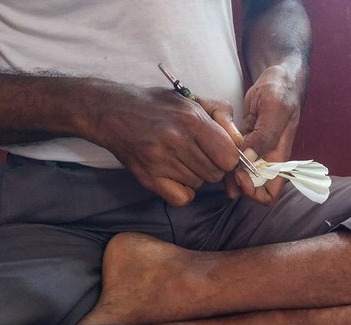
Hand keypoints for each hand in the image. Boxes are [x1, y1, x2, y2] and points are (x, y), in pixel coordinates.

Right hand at [87, 84, 242, 205]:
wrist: (111, 111)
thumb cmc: (157, 105)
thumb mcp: (192, 100)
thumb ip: (221, 116)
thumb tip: (239, 142)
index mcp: (190, 119)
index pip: (228, 156)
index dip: (228, 156)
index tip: (219, 151)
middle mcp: (175, 140)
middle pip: (215, 173)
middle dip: (212, 166)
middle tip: (197, 153)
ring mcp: (160, 161)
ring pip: (199, 185)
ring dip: (196, 176)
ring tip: (181, 158)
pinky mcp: (148, 178)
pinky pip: (182, 198)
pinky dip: (183, 191)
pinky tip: (175, 175)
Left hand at [225, 64, 302, 205]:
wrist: (277, 77)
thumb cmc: (281, 91)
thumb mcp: (275, 110)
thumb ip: (264, 135)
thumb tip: (249, 159)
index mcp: (279, 158)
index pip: (271, 193)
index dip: (255, 192)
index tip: (242, 177)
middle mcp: (267, 160)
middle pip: (252, 188)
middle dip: (238, 185)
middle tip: (224, 170)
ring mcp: (255, 152)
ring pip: (240, 176)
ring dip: (228, 176)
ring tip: (214, 166)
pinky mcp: (244, 142)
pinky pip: (233, 159)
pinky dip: (223, 161)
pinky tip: (213, 154)